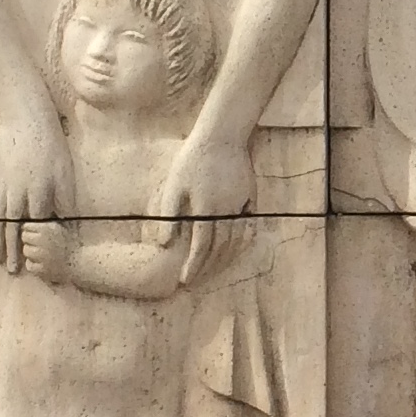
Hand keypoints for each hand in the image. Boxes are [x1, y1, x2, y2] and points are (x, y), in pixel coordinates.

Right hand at [0, 115, 67, 273]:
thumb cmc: (50, 147)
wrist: (25, 121)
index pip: (37, 227)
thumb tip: (70, 225)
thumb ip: (66, 201)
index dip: (36, 244)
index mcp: (38, 194)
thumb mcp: (64, 173)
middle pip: (14, 229)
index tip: (37, 260)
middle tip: (15, 270)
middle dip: (15, 251)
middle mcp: (16, 194)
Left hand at [22, 220, 71, 285]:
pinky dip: (33, 264)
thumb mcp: (61, 227)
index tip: (36, 232)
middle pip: (24, 237)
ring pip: (26, 251)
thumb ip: (45, 224)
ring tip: (41, 252)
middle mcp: (42, 241)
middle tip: (39, 243)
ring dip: (31, 251)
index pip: (26, 226)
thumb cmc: (72, 243)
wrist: (82, 262)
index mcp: (47, 228)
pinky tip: (41, 262)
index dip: (30, 229)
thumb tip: (31, 218)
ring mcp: (41, 256)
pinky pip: (29, 265)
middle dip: (30, 239)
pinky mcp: (42, 269)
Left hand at [152, 127, 255, 285]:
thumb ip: (169, 215)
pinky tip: (236, 247)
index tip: (185, 280)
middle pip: (220, 248)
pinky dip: (243, 240)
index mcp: (206, 210)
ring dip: (225, 258)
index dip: (193, 266)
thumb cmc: (193, 158)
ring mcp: (241, 205)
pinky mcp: (250, 196)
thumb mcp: (174, 185)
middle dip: (208, 267)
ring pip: (236, 240)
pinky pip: (248, 225)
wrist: (222, 135)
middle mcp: (226, 212)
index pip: (201, 247)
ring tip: (215, 269)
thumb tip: (165, 244)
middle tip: (198, 280)